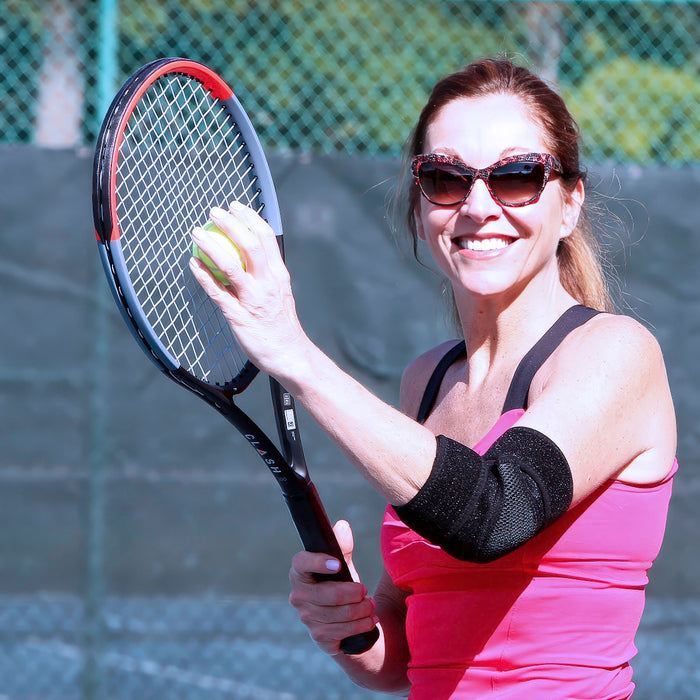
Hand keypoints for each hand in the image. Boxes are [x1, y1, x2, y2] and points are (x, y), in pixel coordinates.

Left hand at [189, 202, 307, 375]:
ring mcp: (253, 299)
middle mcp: (268, 283)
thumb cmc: (281, 324)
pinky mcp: (239, 316)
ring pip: (231, 265)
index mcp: (279, 274)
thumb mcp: (280, 292)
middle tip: (213, 212)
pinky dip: (203, 275)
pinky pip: (217, 292)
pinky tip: (192, 264)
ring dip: (211, 246)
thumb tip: (250, 255)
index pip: (267, 237)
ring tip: (196, 233)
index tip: (236, 206)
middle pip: (250, 244)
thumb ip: (267, 273)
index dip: (250, 217)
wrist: (289, 354)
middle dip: (230, 224)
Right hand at [288, 520, 377, 655]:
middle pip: (328, 594)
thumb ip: (342, 547)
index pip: (300, 563)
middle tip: (365, 590)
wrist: (345, 620)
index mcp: (300, 573)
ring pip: (340, 614)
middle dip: (354, 593)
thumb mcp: (343, 565)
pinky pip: (343, 631)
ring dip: (362, 609)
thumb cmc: (340, 584)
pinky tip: (370, 620)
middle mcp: (298, 596)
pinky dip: (361, 624)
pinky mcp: (320, 637)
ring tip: (371, 605)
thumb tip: (342, 526)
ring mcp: (307, 618)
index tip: (337, 564)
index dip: (317, 562)